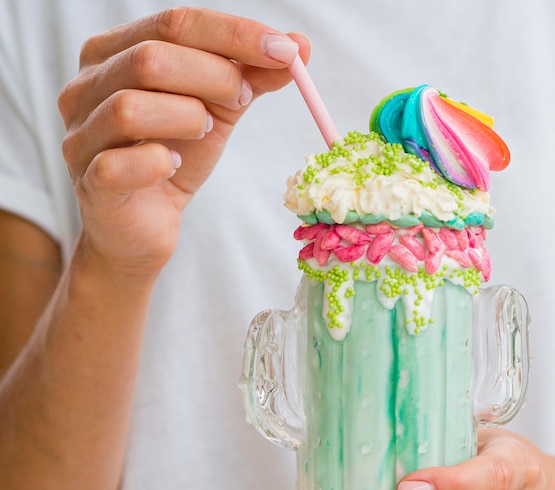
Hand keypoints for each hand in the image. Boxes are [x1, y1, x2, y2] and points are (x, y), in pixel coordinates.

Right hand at [58, 7, 308, 275]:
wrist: (142, 227)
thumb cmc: (173, 159)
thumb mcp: (215, 112)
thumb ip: (248, 78)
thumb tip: (299, 45)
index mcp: (114, 54)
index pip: (174, 23)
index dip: (234, 35)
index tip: (284, 50)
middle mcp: (87, 87)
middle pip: (150, 59)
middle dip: (214, 77)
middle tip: (242, 100)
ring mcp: (82, 135)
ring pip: (131, 108)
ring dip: (186, 118)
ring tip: (204, 132)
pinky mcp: (91, 182)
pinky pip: (121, 164)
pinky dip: (159, 162)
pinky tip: (175, 166)